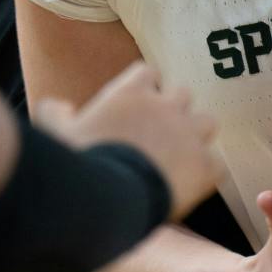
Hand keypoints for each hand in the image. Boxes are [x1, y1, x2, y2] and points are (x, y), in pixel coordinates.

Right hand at [32, 61, 220, 218]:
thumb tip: (56, 106)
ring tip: (180, 157)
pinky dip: (205, 173)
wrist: (106, 199)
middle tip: (158, 135)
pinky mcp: (204, 165)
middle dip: (173, 110)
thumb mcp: (55, 132)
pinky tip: (189, 187)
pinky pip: (216, 164)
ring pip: (207, 122)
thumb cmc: (79, 162)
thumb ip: (55, 113)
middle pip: (182, 93)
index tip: (136, 106)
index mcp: (132, 93)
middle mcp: (166, 106)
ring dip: (195, 136)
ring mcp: (189, 134)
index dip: (144, 88)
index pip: (147, 72)